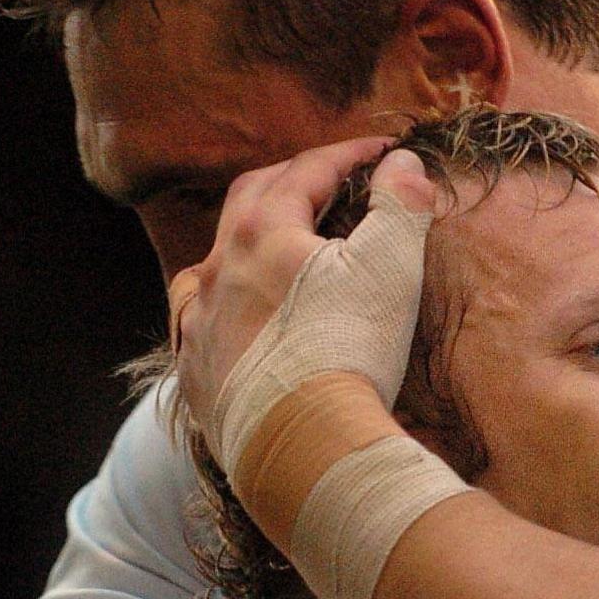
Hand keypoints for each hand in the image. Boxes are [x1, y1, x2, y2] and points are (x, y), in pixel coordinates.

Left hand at [168, 137, 435, 462]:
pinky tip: (237, 315)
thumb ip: (400, 205)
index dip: (348, 156)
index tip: (381, 153)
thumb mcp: (390, 267)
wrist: (303, 445)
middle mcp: (218, 266)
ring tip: (275, 244)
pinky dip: (225, 301)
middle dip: (293, 180)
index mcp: (264, 231)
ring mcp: (198, 318)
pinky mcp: (195, 368)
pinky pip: (200, 317)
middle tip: (331, 181)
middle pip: (252, 198)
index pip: (308, 170)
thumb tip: (403, 162)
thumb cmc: (349, 349)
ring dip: (247, 239)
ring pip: (214, 258)